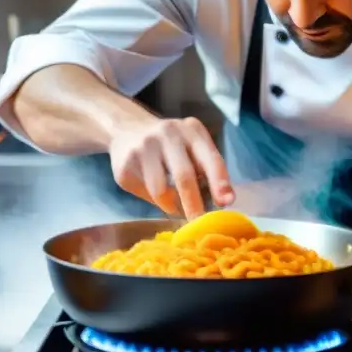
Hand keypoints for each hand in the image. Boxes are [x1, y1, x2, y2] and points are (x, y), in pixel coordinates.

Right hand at [109, 116, 234, 218]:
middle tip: (199, 224)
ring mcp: (144, 147)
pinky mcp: (125, 164)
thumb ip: (209, 169)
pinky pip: (145, 192)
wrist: (127, 127)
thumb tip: (226, 200)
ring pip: (160, 190)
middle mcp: (168, 134)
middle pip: (184, 176)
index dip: (219, 181)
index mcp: (192, 130)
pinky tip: (155, 192)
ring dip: (171, 205)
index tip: (225, 202)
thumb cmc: (172, 144)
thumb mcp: (193, 146)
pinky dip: (155, 201)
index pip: (209, 157)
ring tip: (175, 207)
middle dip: (194, 204)